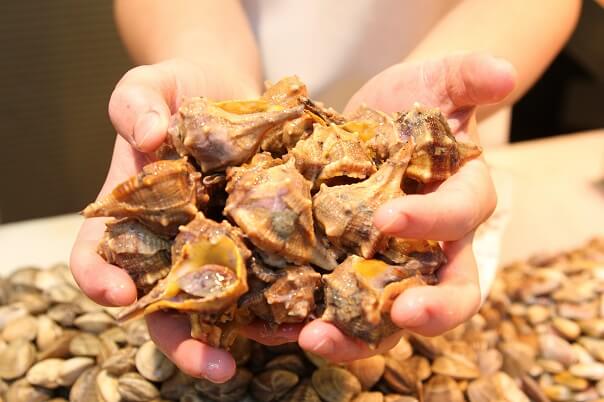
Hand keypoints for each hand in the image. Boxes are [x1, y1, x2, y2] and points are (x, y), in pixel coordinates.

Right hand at [70, 59, 297, 382]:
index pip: (98, 256)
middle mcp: (171, 242)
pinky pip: (267, 274)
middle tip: (212, 367)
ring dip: (244, 334)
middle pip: (166, 303)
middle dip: (184, 339)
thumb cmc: (177, 87)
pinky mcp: (257, 237)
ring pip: (221, 303)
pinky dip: (283, 298)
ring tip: (274, 349)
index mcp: (130, 215)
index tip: (116, 294)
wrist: (228, 88)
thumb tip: (148, 136)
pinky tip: (306, 313)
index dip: (100, 279)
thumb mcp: (146, 85)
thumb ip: (134, 105)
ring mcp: (216, 244)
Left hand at [298, 53, 515, 361]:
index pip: (460, 217)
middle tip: (396, 317)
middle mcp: (432, 247)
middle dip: (426, 312)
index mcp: (461, 201)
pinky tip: (279, 326)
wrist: (370, 121)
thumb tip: (504, 74)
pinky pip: (337, 308)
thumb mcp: (438, 81)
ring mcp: (388, 266)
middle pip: (446, 293)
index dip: (432, 222)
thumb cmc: (412, 103)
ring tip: (317, 339)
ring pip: (388, 318)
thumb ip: (468, 78)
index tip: (390, 218)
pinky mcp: (344, 271)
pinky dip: (312, 320)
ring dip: (358, 336)